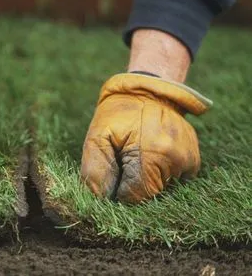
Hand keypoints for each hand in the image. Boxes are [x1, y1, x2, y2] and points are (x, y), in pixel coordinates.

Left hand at [81, 73, 210, 203]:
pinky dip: (158, 174)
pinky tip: (150, 154)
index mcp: (153, 153)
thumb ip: (95, 170)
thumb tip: (102, 199)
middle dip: (132, 184)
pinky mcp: (193, 161)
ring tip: (138, 152)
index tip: (114, 173)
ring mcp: (189, 161)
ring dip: (146, 179)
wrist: (147, 90)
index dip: (119, 191)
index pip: (135, 197)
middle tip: (124, 158)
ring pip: (161, 190)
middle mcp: (177, 159)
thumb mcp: (97, 136)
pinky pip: (172, 182)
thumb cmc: (117, 114)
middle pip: (149, 195)